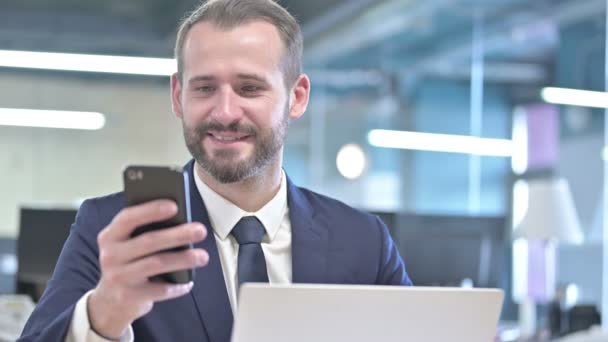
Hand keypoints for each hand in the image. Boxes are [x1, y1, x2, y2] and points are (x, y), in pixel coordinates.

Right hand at [88, 199, 208, 338]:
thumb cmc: (128, 262)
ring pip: (157, 264)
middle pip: (148, 241)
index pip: (128, 218)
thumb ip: (145, 231)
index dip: (151, 210)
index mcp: (110, 236)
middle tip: (200, 230)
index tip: (175, 206)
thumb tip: (180, 220)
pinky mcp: (128, 296)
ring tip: (203, 256)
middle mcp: (110, 255)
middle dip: (178, 234)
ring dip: (183, 259)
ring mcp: (118, 277)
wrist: (110, 301)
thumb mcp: (128, 244)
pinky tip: (189, 282)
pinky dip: (177, 286)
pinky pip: (159, 289)